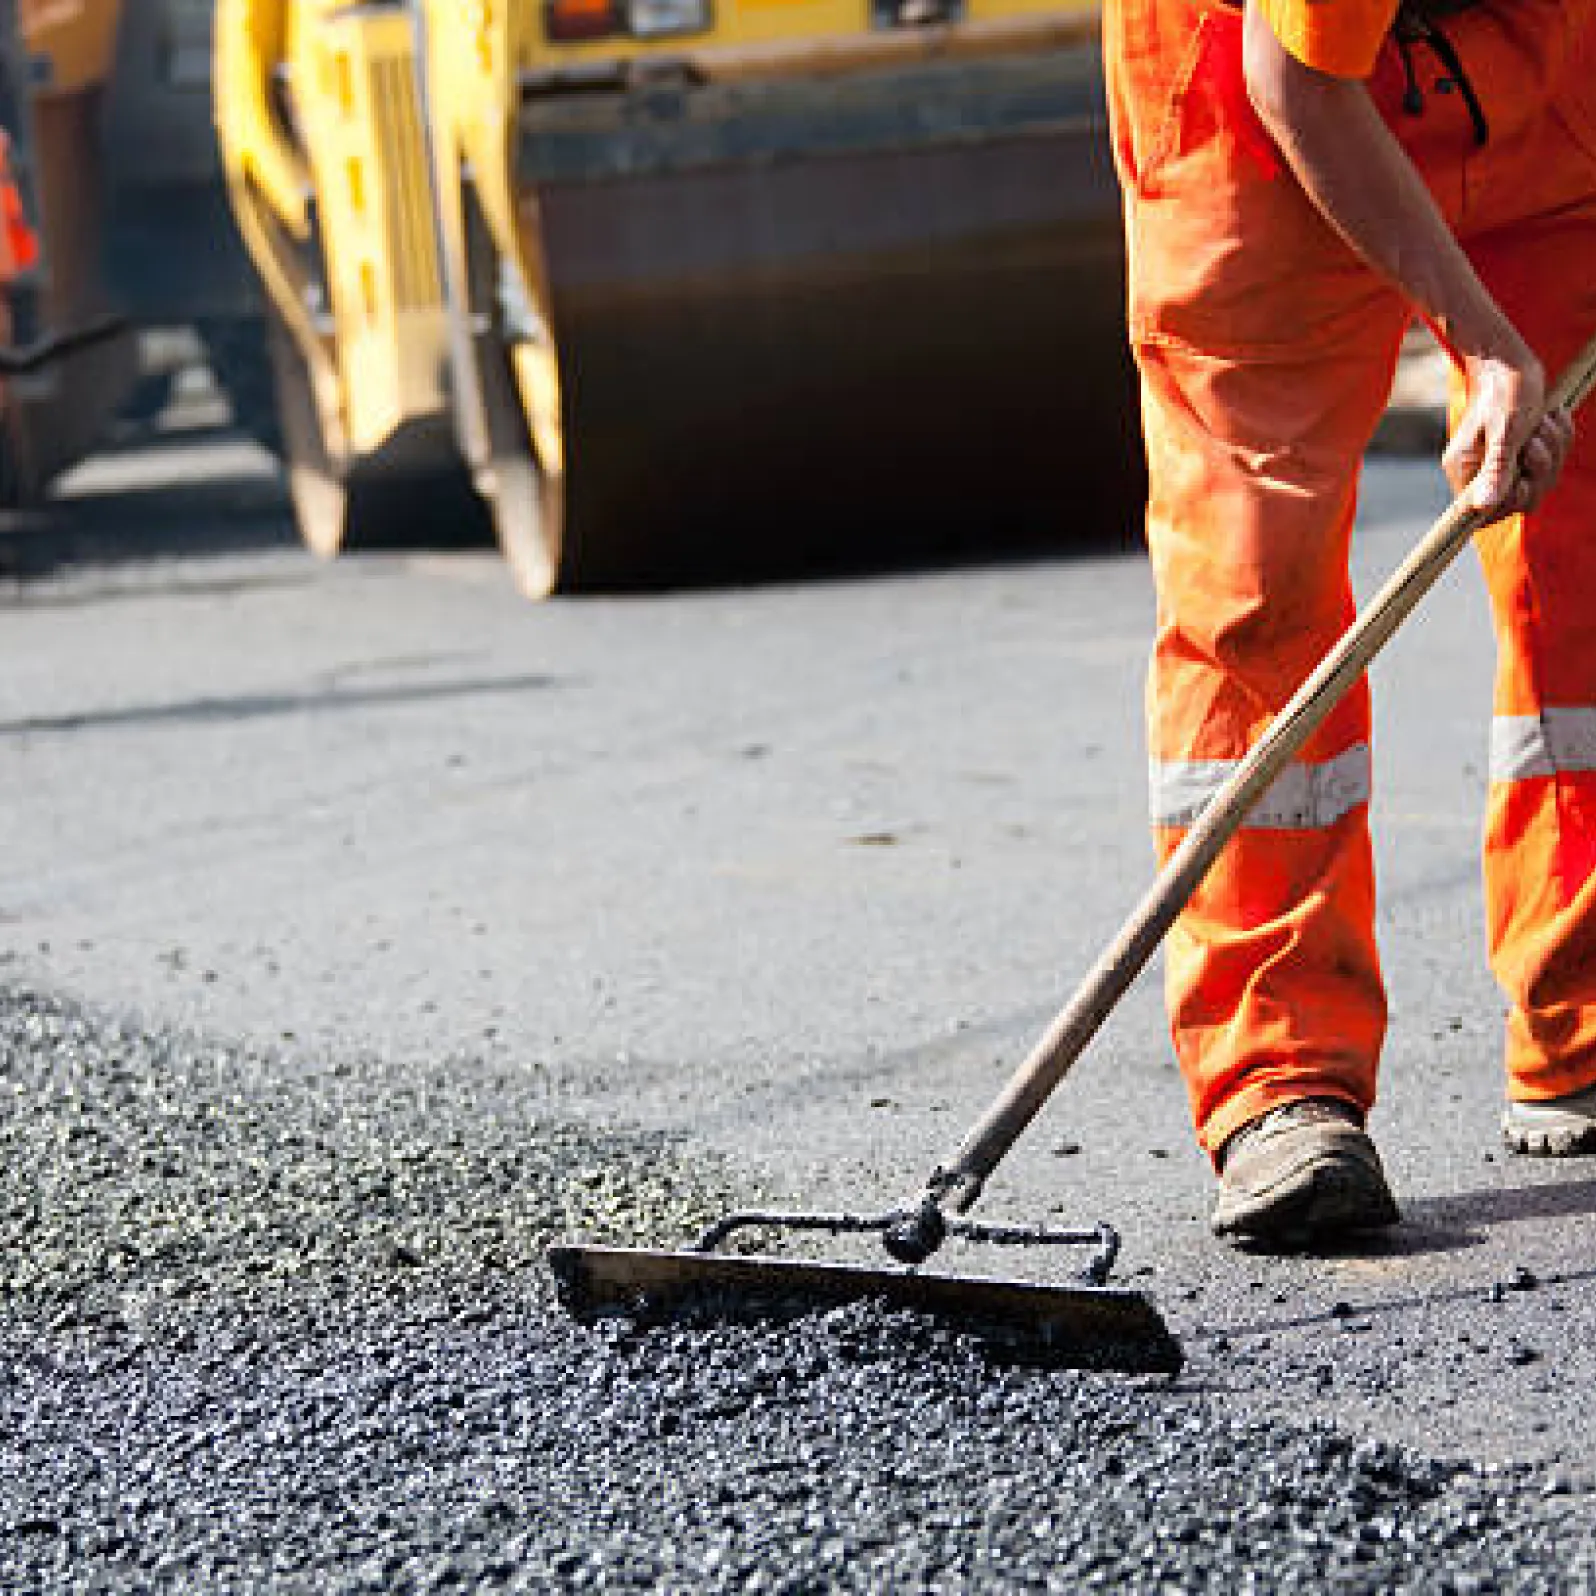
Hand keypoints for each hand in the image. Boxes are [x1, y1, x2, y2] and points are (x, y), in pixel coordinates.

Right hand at [1444, 347, 1575, 520]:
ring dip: (1553, 451)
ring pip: (1539, 479)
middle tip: (1538, 440)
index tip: (1523, 479)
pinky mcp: (1517, 449)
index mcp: (1466, 470)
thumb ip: (1496, 470)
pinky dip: (1557, 441)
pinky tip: (1553, 419)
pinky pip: (1548, 461)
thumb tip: (1482, 507)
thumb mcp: (1507, 431)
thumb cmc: (1506, 390)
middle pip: (1520, 498)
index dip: (1512, 501)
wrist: (1509, 358)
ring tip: (1545, 422)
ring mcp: (1499, 461)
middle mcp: (1478, 471)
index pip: (1486, 513)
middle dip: (1540, 470)